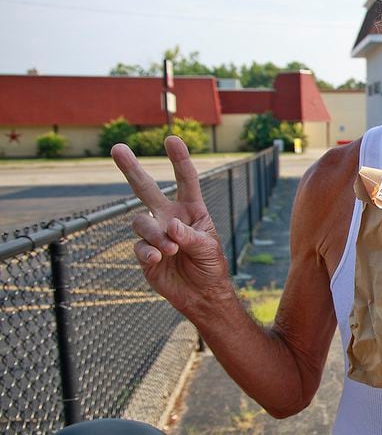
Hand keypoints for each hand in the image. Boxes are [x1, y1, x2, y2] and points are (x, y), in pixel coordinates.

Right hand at [111, 136, 230, 315]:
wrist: (201, 294)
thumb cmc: (210, 266)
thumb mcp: (208, 249)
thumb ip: (191, 236)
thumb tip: (170, 226)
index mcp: (191, 210)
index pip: (186, 180)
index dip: (179, 160)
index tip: (172, 139)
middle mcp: (168, 217)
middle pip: (145, 189)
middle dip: (132, 168)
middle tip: (117, 148)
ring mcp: (154, 234)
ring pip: (140, 222)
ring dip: (155, 235)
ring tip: (171, 250)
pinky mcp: (144, 253)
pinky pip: (139, 246)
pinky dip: (149, 252)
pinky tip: (159, 260)